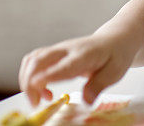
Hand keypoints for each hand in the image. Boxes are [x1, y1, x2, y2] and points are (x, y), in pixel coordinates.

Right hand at [19, 32, 135, 106]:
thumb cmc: (115, 55)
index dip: (49, 75)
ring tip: (40, 99)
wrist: (114, 40)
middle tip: (35, 103)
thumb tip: (87, 101)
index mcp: (83, 55)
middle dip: (30, 82)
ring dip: (28, 80)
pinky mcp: (54, 53)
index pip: (63, 64)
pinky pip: (34, 61)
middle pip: (39, 60)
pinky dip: (30, 77)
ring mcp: (58, 50)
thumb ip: (98, 85)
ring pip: (32, 59)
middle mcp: (67, 50)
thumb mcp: (114, 72)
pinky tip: (44, 91)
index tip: (36, 85)